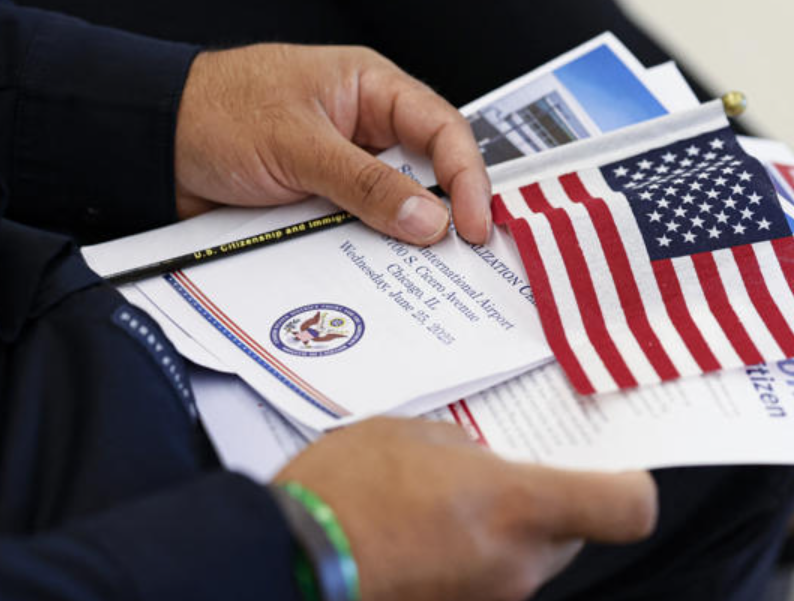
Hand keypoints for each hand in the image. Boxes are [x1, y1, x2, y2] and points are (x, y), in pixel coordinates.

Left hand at [174, 44, 490, 244]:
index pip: (441, 129)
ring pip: (394, 211)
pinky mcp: (320, 208)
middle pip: (427, 174)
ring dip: (404, 241)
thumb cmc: (212, 111)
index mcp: (368, 90)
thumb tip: (427, 217)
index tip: (473, 223)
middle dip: (445, 214)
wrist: (148, 146)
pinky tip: (375, 274)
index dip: (466, 177)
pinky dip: (367, 255)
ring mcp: (342, 173)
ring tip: (421, 272)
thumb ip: (365, 183)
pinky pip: (358, 234)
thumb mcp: (296, 144)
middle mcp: (363, 131)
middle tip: (461, 256)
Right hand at [274, 418, 656, 600]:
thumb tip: (487, 464)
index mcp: (517, 506)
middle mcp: (518, 564)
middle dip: (547, 505)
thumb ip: (471, 448)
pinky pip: (494, 581)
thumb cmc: (346, 491)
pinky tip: (428, 537)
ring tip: (447, 506)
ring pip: (531, 560)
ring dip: (506, 533)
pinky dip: (476, 558)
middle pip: (576, 533)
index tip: (612, 470)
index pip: (626, 509)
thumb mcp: (414, 435)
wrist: (290, 562)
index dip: (630, 486)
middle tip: (499, 478)